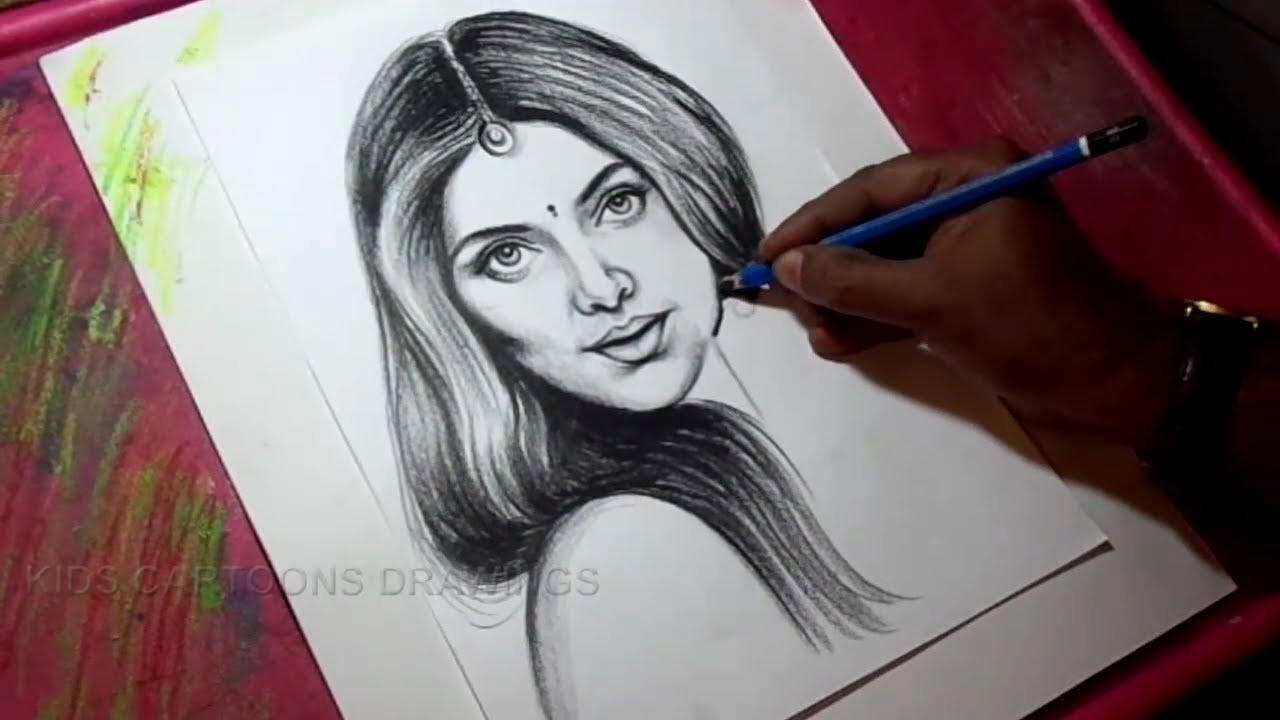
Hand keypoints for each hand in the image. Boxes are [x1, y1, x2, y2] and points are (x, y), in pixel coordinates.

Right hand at [760, 138, 1180, 449]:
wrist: (1115, 382)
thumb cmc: (1032, 327)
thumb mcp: (935, 301)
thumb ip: (855, 282)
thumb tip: (789, 267)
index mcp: (970, 175)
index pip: (872, 190)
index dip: (814, 223)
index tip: (768, 253)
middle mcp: (966, 199)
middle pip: (875, 226)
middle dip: (830, 268)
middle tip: (785, 300)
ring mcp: (967, 245)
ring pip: (886, 265)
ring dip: (847, 300)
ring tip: (813, 332)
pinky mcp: (968, 287)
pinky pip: (907, 293)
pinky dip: (875, 317)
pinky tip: (838, 340)